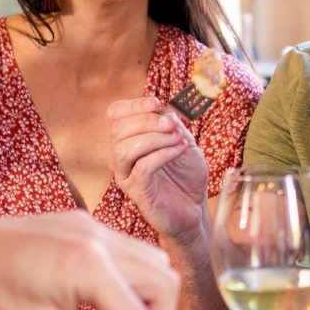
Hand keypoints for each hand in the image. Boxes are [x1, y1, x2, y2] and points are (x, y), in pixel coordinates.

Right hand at [108, 97, 210, 245]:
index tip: (157, 103)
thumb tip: (163, 109)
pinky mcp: (136, 191)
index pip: (115, 114)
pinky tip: (179, 150)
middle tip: (173, 124)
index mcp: (127, 139)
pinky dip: (162, 154)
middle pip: (119, 129)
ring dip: (154, 138)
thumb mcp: (182, 140)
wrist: (194, 207)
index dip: (133, 105)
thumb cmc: (186, 174)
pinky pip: (142, 167)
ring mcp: (125, 174)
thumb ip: (172, 123)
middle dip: (148, 121)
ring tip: (178, 138)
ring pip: (124, 149)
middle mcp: (120, 156)